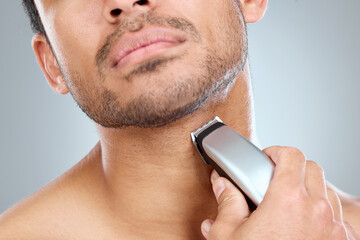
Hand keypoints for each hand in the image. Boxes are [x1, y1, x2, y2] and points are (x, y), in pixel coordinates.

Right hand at [201, 146, 353, 239]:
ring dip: (308, 190)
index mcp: (287, 200)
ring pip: (326, 191)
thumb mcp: (229, 236)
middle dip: (292, 168)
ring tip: (287, 205)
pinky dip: (322, 213)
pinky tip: (302, 226)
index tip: (266, 159)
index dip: (276, 151)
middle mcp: (317, 210)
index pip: (291, 155)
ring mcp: (334, 229)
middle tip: (273, 180)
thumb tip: (221, 183)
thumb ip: (226, 202)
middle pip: (312, 168)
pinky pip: (337, 216)